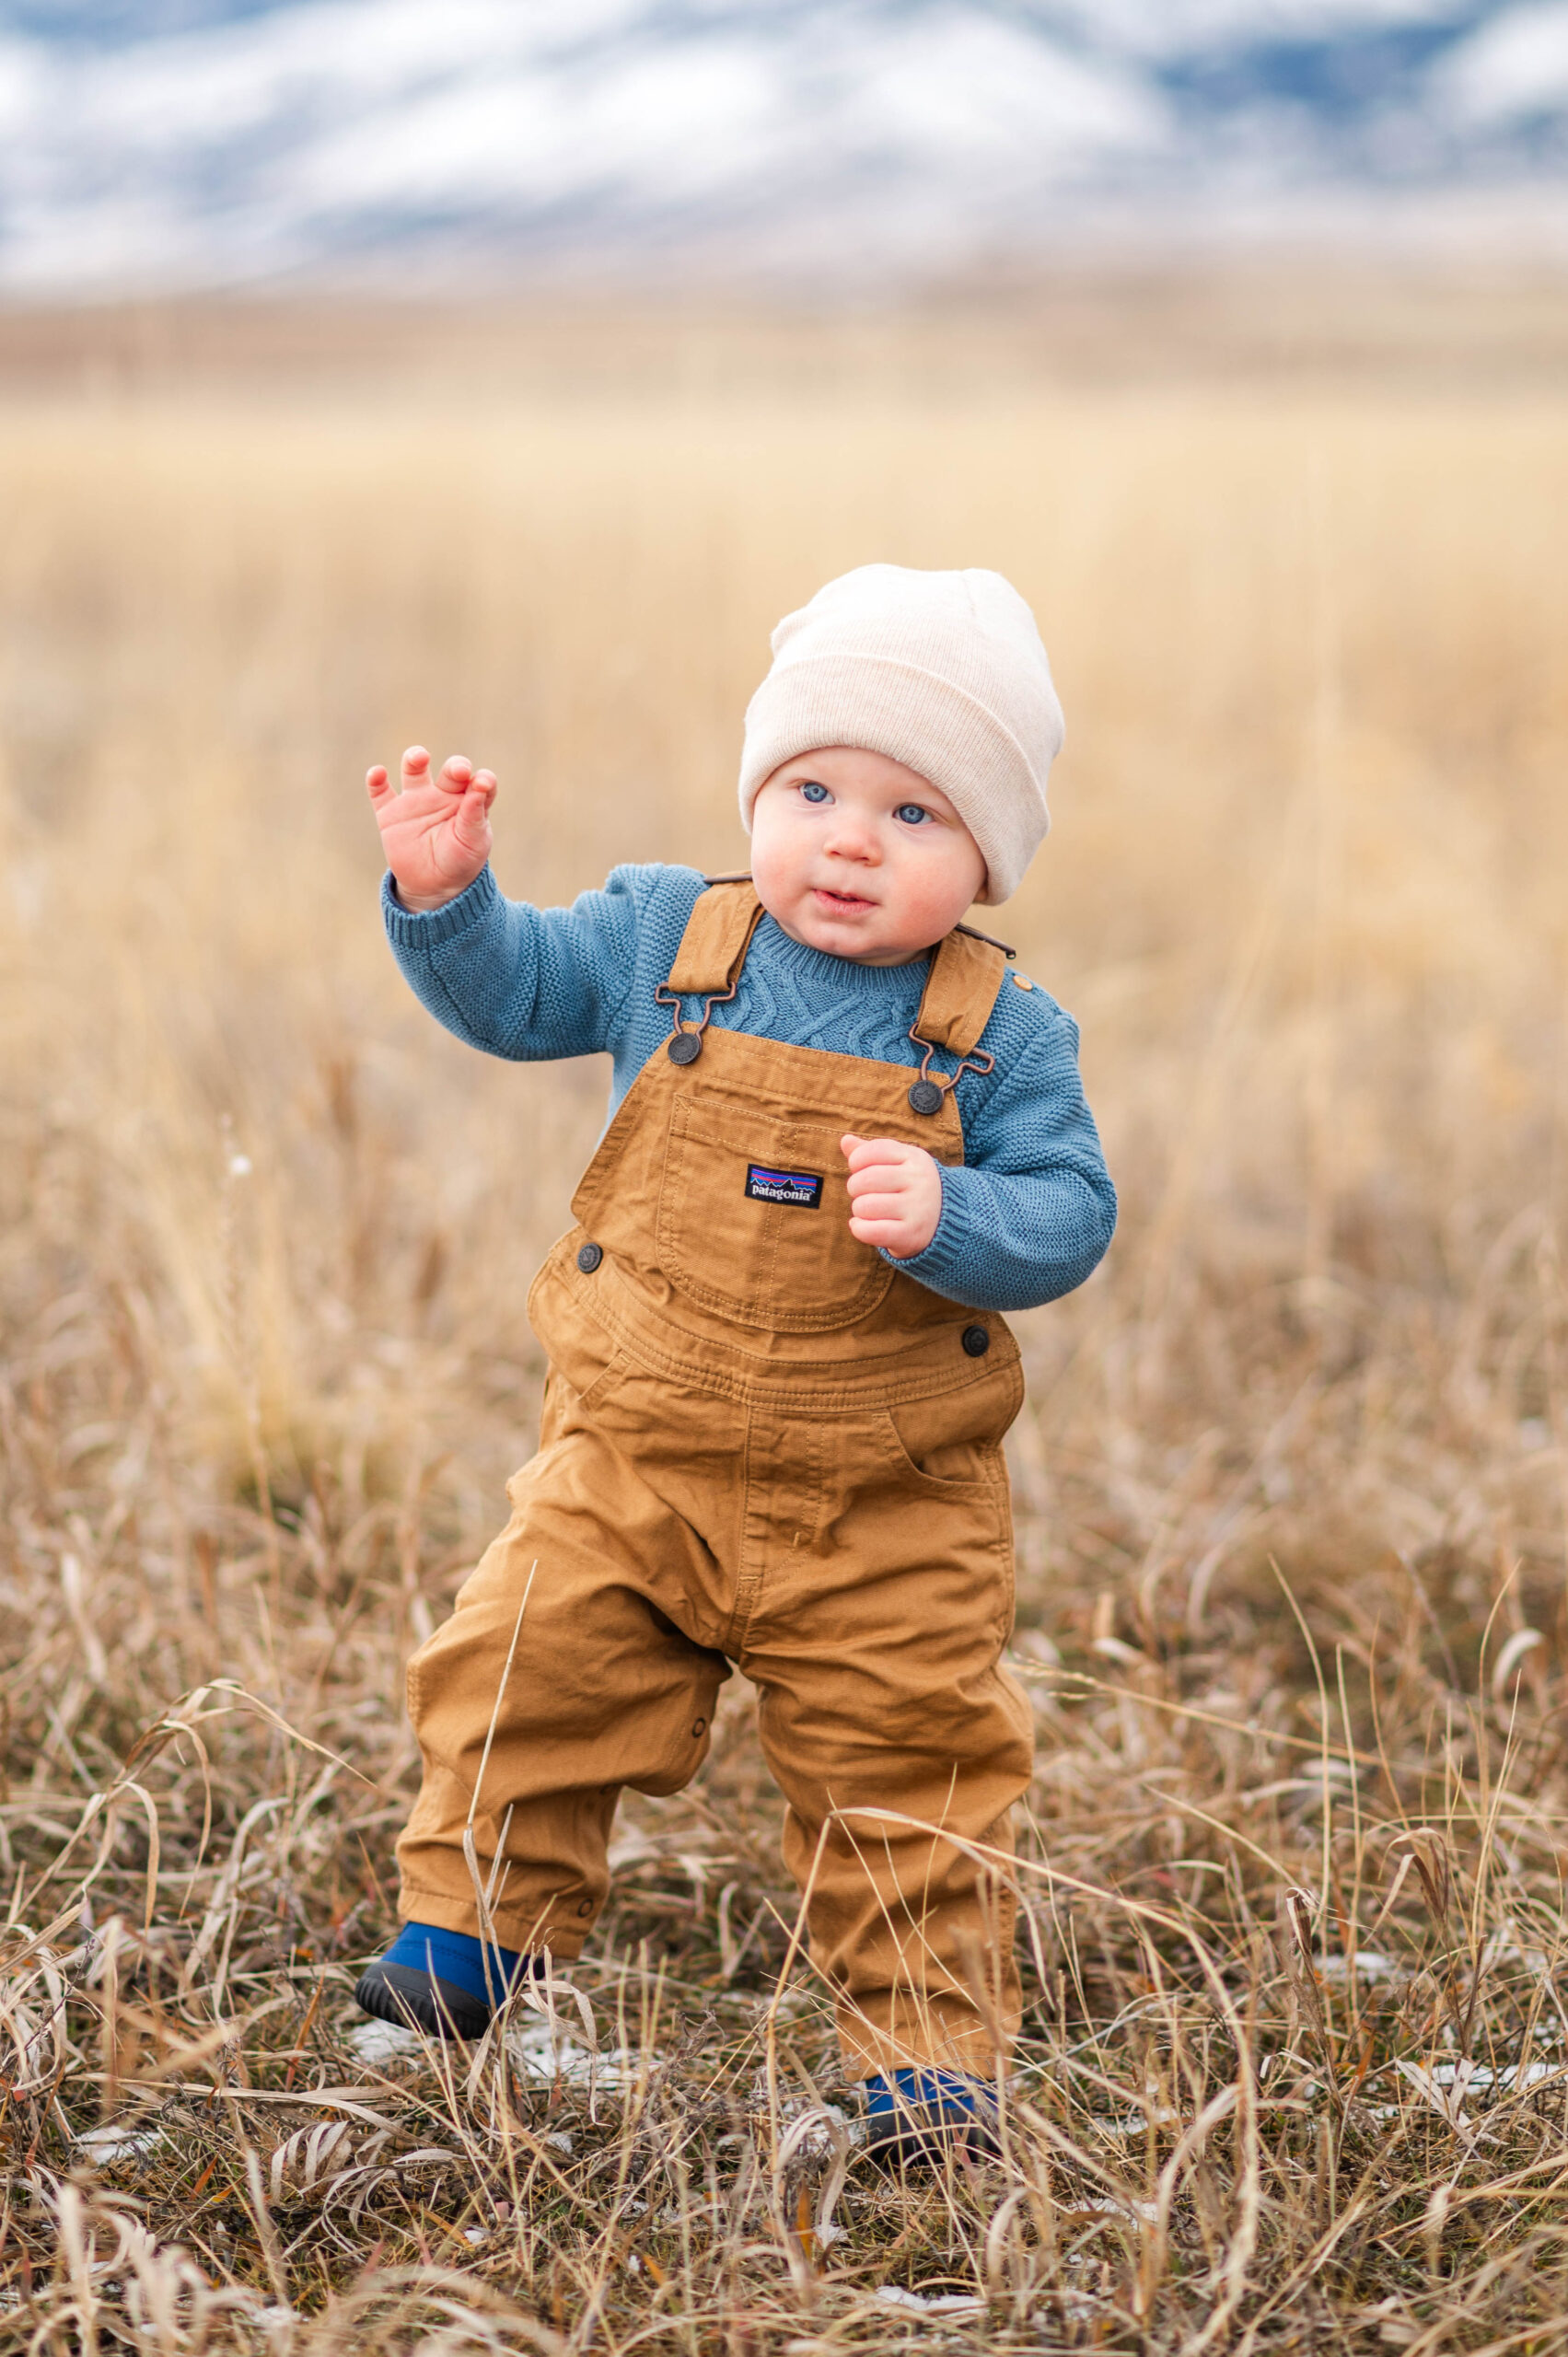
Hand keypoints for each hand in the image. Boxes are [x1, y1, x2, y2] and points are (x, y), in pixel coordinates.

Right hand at [367, 745, 496, 910]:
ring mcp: (416, 801)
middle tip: (458, 771)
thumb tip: (481, 784)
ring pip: (414, 769)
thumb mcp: (474, 841)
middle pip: (451, 770)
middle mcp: (443, 794)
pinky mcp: (390, 813)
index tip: (483, 783)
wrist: (433, 886)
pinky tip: (377, 774)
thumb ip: (475, 814)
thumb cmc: (460, 861)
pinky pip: (380, 792)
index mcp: (468, 801)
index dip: (483, 779)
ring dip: (415, 758)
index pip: (479, 782)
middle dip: (455, 766)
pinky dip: (375, 780)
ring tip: (420, 757)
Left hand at [842, 1133, 942, 1259]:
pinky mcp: (911, 1235)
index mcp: (915, 1158)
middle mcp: (919, 1181)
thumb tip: (845, 1140)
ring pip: (864, 1206)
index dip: (856, 1161)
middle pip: (863, 1180)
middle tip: (865, 1194)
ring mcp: (917, 1209)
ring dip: (859, 1211)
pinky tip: (865, 1226)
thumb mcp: (898, 1164)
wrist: (944, 1222)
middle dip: (855, 1188)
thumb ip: (871, 1151)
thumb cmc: (910, 1188)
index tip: (861, 1170)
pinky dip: (859, 1229)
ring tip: (870, 1211)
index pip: (871, 1151)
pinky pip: (868, 1231)